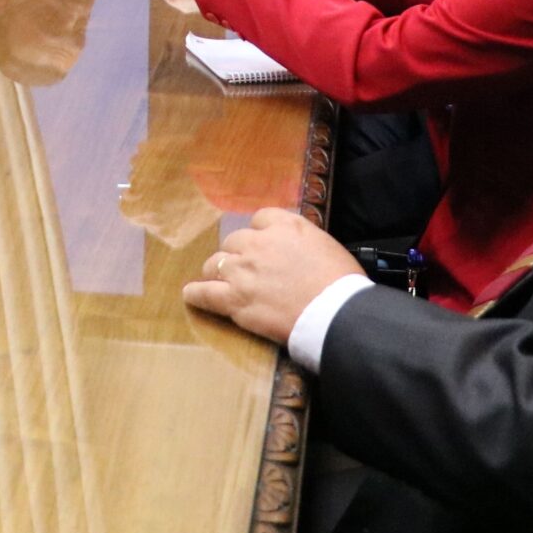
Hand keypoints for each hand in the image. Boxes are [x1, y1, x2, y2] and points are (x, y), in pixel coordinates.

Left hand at [183, 208, 364, 345]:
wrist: (335, 313)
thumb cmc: (340, 282)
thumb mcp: (325, 244)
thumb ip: (302, 239)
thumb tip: (293, 246)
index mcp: (284, 225)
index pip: (260, 219)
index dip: (261, 233)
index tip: (264, 245)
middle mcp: (257, 242)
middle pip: (234, 241)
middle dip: (239, 254)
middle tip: (248, 270)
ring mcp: (241, 270)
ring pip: (215, 264)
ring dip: (218, 272)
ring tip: (221, 283)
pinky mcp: (233, 299)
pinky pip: (204, 293)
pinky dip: (196, 294)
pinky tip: (192, 295)